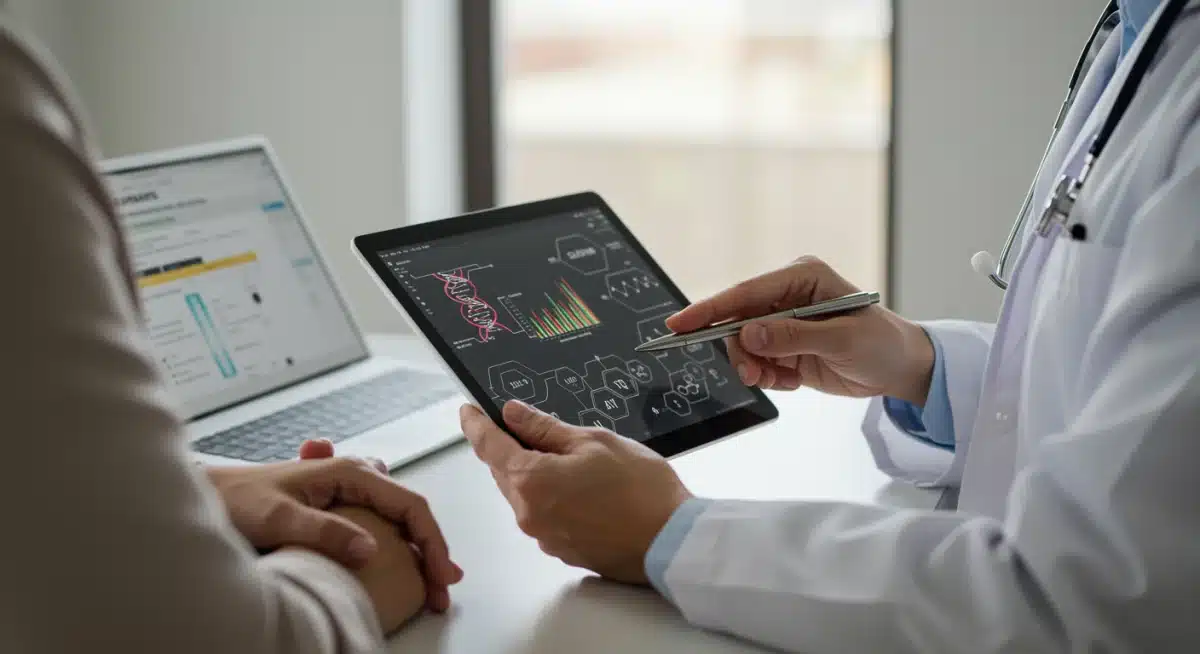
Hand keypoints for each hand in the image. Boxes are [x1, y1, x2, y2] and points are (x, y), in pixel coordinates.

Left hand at [207, 454, 461, 611]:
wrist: (210, 495)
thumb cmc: (237, 500)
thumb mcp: (278, 518)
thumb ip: (324, 531)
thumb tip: (368, 548)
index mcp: (350, 472)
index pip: (409, 505)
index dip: (432, 541)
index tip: (441, 574)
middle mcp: (355, 476)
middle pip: (410, 513)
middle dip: (432, 551)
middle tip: (442, 590)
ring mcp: (349, 490)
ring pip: (399, 519)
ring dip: (418, 550)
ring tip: (429, 584)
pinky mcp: (339, 505)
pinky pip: (382, 523)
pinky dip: (399, 546)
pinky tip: (403, 565)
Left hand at [459, 401, 690, 584]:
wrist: (671, 541)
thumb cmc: (639, 487)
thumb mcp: (593, 441)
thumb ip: (545, 428)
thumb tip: (512, 414)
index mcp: (530, 481)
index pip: (489, 447)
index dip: (476, 425)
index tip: (468, 411)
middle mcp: (528, 513)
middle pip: (505, 473)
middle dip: (511, 449)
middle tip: (529, 427)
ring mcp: (544, 537)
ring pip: (525, 495)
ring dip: (534, 475)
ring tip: (569, 459)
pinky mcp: (562, 551)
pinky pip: (544, 516)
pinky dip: (551, 497)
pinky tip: (581, 489)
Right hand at [668, 255, 934, 404]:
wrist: (902, 369)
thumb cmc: (881, 343)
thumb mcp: (841, 339)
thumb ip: (792, 335)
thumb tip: (749, 334)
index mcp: (802, 277)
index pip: (745, 292)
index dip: (710, 309)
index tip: (679, 325)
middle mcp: (787, 296)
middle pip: (738, 321)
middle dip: (741, 351)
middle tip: (754, 375)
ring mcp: (785, 322)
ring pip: (744, 346)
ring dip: (755, 368)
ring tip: (780, 379)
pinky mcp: (785, 346)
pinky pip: (758, 363)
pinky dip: (768, 377)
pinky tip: (792, 380)